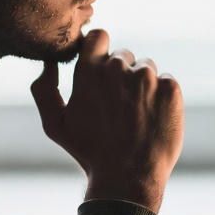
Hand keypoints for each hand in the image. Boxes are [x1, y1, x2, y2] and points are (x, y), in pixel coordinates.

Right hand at [31, 29, 183, 212]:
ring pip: (146, 68)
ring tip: (135, 117)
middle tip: (118, 108)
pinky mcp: (170, 89)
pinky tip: (152, 120)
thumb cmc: (89, 153)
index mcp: (88, 71)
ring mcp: (146, 77)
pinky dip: (162, 97)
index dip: (100, 49)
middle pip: (123, 55)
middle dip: (121, 75)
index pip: (99, 35)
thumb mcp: (55, 125)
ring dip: (142, 85)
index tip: (101, 67)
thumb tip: (48, 64)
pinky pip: (166, 81)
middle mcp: (118, 67)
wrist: (128, 178)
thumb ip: (44, 90)